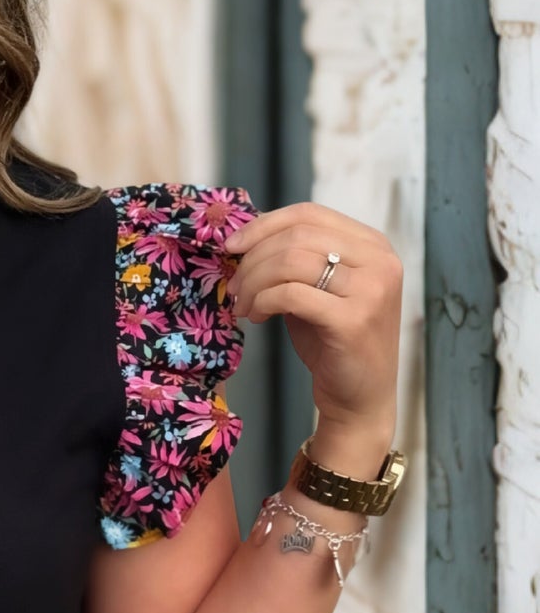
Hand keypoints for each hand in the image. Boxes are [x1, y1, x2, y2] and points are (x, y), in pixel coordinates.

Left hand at [223, 203, 401, 433]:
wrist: (360, 398)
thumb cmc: (333, 342)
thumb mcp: (318, 290)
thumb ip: (296, 259)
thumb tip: (246, 236)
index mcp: (374, 245)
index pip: (309, 214)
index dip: (264, 225)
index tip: (233, 246)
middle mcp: (380, 262)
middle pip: (298, 235)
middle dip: (254, 258)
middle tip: (234, 286)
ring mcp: (372, 290)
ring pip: (292, 262)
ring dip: (254, 282)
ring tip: (244, 305)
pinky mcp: (353, 320)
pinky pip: (291, 294)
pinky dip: (263, 301)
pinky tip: (257, 316)